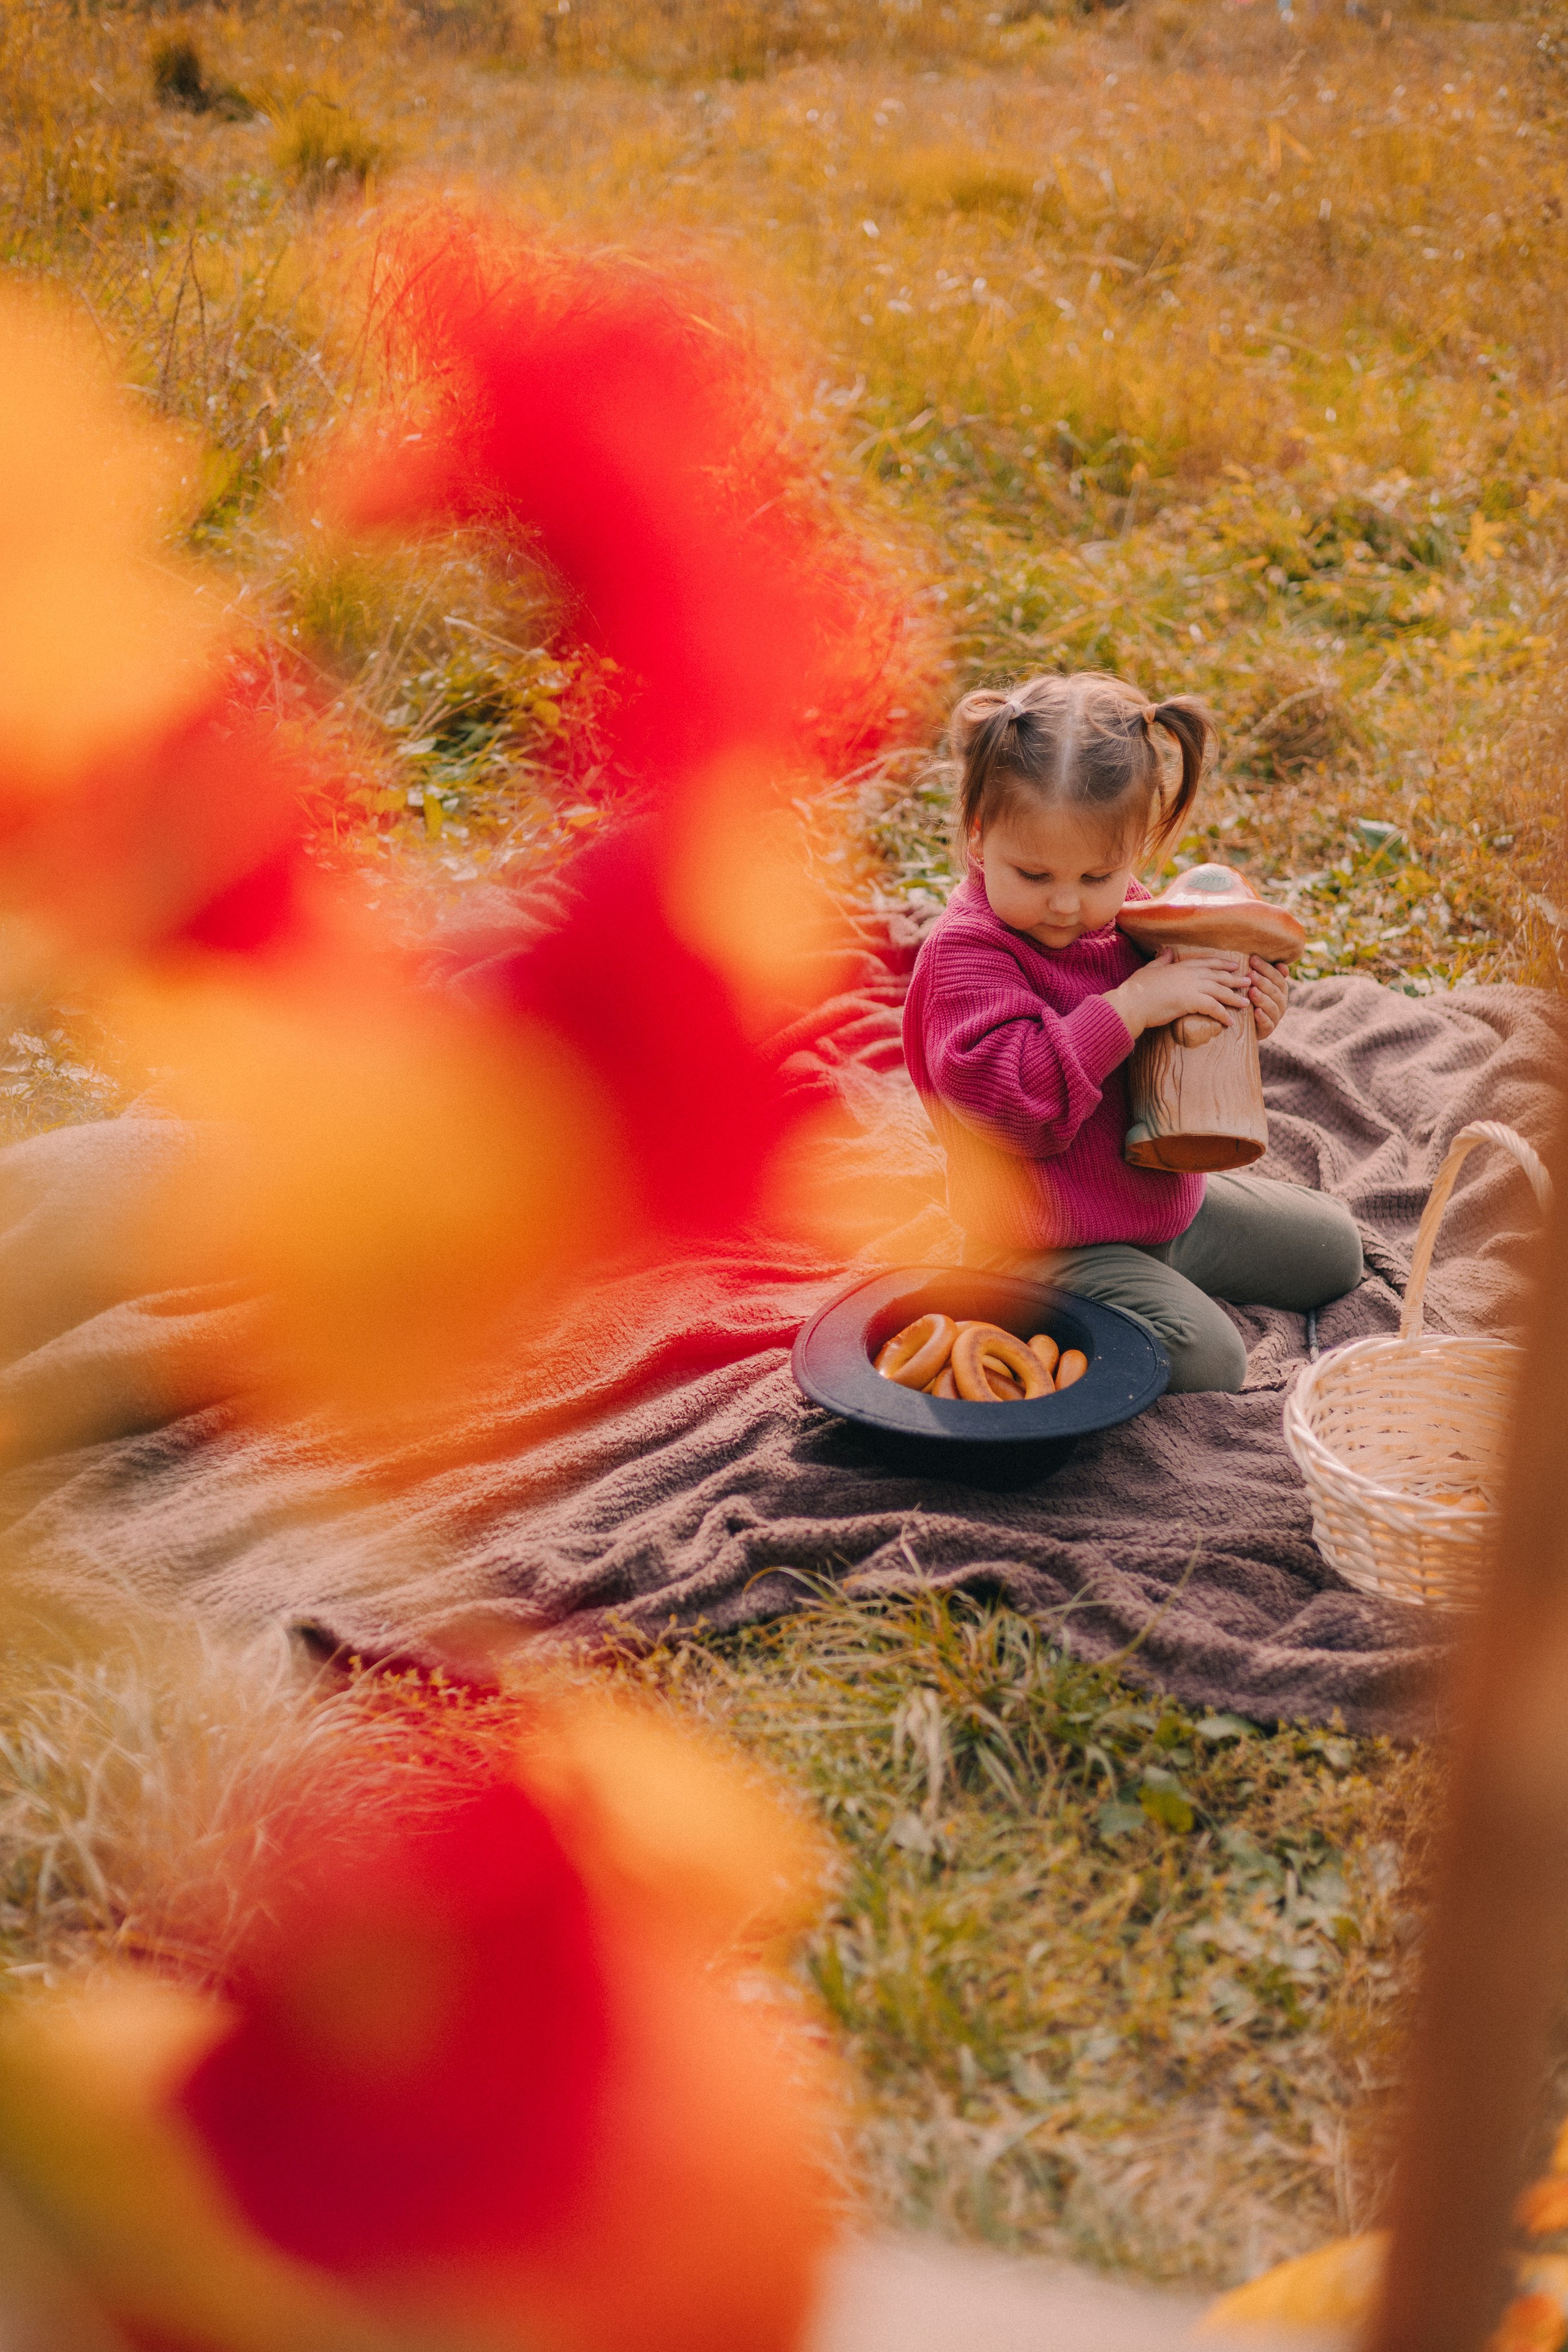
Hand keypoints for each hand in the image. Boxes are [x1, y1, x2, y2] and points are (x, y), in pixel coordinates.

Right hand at [1106, 948, 1253, 1041]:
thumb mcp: (1149, 970)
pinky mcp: (1190, 1000)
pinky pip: (1213, 1007)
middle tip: (1249, 981)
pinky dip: (1223, 1014)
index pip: (1206, 962)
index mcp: (1180, 966)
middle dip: (1234, 979)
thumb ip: (1161, 960)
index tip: (1233, 965)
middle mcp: (1189, 974)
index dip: (1221, 963)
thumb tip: (1168, 950)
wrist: (1131, 1003)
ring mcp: (1191, 986)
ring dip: (1234, 997)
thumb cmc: (1136, 989)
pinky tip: (1230, 1022)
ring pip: (1220, 990)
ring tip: (1246, 1003)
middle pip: (1218, 975)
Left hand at [1247, 956, 1289, 1040]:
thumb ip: (1267, 975)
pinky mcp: (1268, 1030)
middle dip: (1262, 981)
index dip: (1266, 968)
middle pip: (1274, 990)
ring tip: (1252, 991)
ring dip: (1262, 998)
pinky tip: (1256, 1011)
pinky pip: (1267, 1023)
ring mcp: (1275, 1017)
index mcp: (1281, 990)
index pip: (1277, 977)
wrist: (1245, 1026)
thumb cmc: (1251, 999)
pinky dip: (1262, 1017)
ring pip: (1272, 1006)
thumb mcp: (1258, 985)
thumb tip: (1281, 964)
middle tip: (1250, 974)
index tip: (1252, 959)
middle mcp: (1281, 1003)